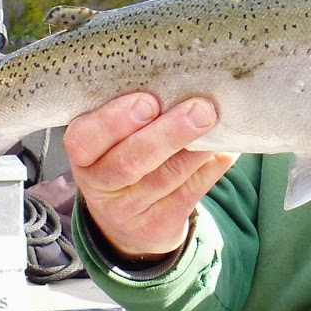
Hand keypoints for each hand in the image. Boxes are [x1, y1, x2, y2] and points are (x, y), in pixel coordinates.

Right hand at [65, 93, 236, 260]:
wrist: (128, 221)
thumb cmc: (123, 157)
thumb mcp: (112, 140)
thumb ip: (133, 116)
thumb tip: (178, 84)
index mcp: (83, 155)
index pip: (84, 140)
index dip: (115, 121)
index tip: (148, 102)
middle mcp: (100, 185)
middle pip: (129, 162)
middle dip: (168, 134)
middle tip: (200, 109)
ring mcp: (128, 211)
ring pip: (164, 178)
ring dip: (195, 149)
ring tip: (215, 123)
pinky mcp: (157, 226)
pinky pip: (188, 194)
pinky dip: (211, 168)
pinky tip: (227, 150)